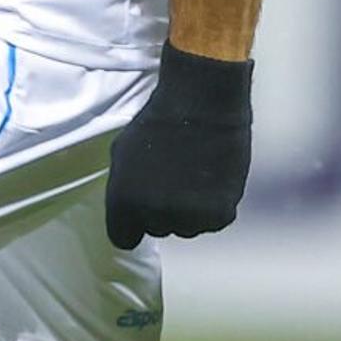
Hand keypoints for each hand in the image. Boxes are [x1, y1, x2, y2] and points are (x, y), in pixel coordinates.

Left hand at [105, 45, 251, 244]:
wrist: (201, 102)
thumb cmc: (159, 122)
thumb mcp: (122, 155)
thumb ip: (123, 191)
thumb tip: (130, 213)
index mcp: (124, 202)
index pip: (123, 238)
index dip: (133, 222)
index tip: (143, 207)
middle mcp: (154, 216)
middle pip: (158, 230)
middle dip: (163, 210)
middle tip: (173, 177)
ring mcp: (188, 217)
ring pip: (187, 228)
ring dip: (190, 209)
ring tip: (193, 174)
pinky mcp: (218, 214)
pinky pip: (212, 221)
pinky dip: (214, 205)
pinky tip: (211, 177)